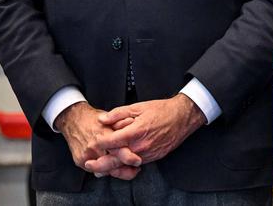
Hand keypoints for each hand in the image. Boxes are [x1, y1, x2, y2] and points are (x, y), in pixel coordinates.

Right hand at [55, 102, 142, 179]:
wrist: (73, 119)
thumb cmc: (93, 118)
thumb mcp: (110, 118)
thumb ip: (122, 123)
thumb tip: (133, 123)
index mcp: (103, 135)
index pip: (118, 151)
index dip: (129, 158)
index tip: (137, 161)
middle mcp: (94, 147)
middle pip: (112, 164)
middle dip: (124, 169)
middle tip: (134, 168)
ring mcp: (86, 155)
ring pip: (104, 170)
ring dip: (115, 170)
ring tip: (124, 167)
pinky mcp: (80, 161)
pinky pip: (94, 170)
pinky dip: (103, 169)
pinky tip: (110, 165)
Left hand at [85, 94, 204, 171]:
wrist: (182, 118)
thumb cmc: (161, 110)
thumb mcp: (138, 107)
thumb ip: (118, 114)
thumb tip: (103, 119)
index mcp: (137, 131)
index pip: (113, 141)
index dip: (101, 142)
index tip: (93, 140)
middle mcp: (142, 145)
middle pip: (117, 158)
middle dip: (101, 163)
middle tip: (89, 163)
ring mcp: (148, 153)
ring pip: (126, 164)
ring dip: (112, 166)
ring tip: (100, 166)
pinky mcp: (154, 157)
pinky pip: (137, 163)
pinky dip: (126, 164)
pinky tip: (118, 163)